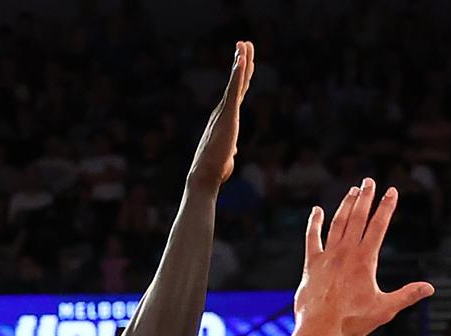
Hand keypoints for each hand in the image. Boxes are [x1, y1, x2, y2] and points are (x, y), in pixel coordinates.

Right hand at [186, 41, 255, 191]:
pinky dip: (237, 75)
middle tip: (245, 43)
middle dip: (241, 62)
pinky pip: (233, 91)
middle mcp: (223, 112)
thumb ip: (230, 150)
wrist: (205, 176)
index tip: (243, 60)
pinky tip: (240, 60)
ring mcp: (224, 113)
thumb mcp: (227, 157)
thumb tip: (232, 152)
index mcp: (225, 119)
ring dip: (240, 62)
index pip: (236, 94)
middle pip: (237, 83)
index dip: (241, 77)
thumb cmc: (215, 170)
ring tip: (244, 44)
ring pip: (235, 83)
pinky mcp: (227, 116)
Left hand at [294, 177, 434, 335]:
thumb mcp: (385, 309)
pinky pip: (313, 239)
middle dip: (365, 198)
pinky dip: (314, 224)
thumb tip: (430, 288)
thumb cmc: (353, 321)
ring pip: (337, 224)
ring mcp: (327, 257)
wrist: (320, 329)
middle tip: (370, 181)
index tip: (391, 191)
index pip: (378, 226)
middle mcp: (345, 253)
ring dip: (346, 206)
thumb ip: (407, 295)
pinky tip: (317, 211)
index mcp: (365, 260)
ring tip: (353, 191)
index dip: (386, 207)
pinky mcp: (312, 265)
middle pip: (358, 218)